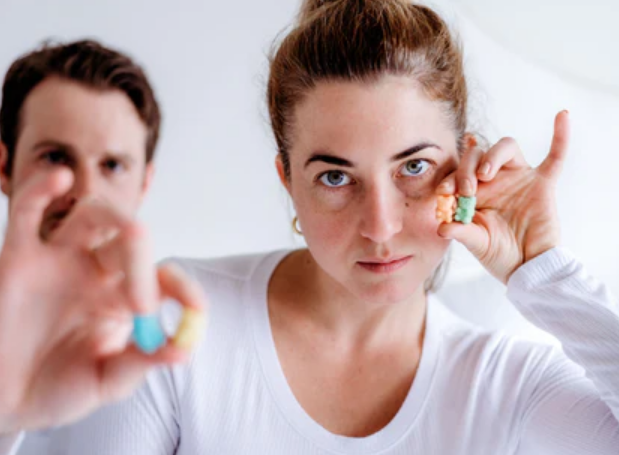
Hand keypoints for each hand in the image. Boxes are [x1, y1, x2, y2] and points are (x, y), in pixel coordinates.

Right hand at [0, 169, 205, 432]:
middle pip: (131, 242)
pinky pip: (27, 212)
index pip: (163, 276)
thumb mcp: (107, 382)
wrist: (4, 402)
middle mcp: (96, 272)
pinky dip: (41, 189)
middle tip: (141, 305)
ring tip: (133, 236)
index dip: (184, 288)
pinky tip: (59, 178)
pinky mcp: (19, 256)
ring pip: (92, 214)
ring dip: (114, 215)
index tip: (197, 310)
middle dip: (143, 263)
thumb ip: (141, 362)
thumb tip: (184, 350)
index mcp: (124, 298)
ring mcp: (59, 260)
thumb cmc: (57, 390)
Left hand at [436, 111, 569, 283]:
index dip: (449, 179)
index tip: (444, 193)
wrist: (529, 268)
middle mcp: (494, 181)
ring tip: (485, 175)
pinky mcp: (542, 184)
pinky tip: (562, 115)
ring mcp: (518, 179)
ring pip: (506, 147)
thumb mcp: (477, 243)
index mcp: (473, 192)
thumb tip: (440, 228)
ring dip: (493, 155)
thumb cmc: (499, 255)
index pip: (458, 173)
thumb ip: (461, 232)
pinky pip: (555, 156)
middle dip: (467, 168)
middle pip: (478, 155)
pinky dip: (560, 136)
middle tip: (467, 189)